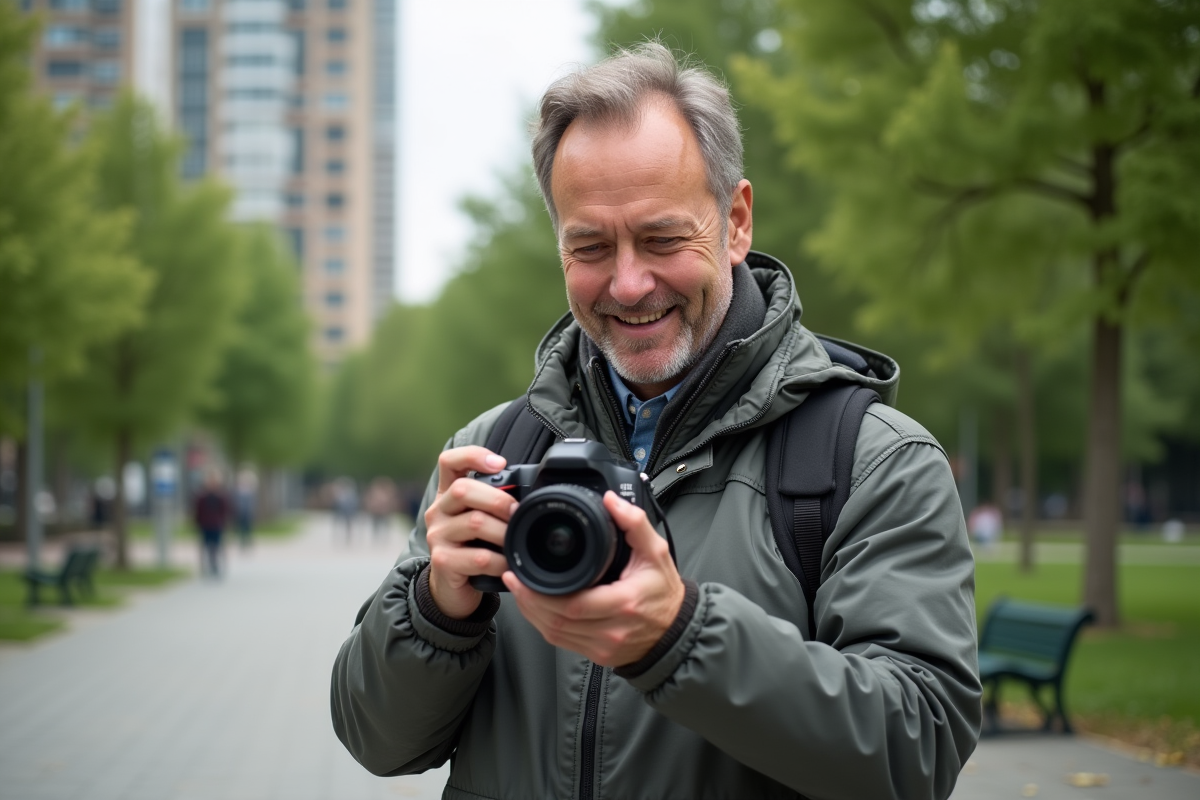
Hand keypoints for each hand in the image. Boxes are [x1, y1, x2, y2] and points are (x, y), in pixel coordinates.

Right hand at [425, 446, 518, 618]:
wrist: (452, 589)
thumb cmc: (472, 549)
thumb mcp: (478, 521)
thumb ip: (492, 503)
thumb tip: (529, 493)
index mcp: (447, 495)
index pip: (449, 462)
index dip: (472, 455)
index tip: (500, 463)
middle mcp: (438, 511)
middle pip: (463, 489)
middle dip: (498, 499)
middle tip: (518, 513)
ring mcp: (437, 536)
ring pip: (474, 522)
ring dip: (504, 532)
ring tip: (518, 540)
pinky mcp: (442, 562)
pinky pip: (478, 557)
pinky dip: (500, 561)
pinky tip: (509, 564)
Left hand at [503, 491, 684, 666]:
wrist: (676, 630)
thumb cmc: (665, 592)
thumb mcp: (656, 552)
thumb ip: (634, 523)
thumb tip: (611, 501)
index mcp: (624, 603)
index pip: (574, 604)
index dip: (540, 593)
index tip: (523, 573)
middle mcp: (611, 629)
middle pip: (557, 621)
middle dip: (529, 600)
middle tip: (513, 577)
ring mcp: (603, 646)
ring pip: (555, 634)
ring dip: (532, 612)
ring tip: (518, 589)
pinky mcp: (597, 655)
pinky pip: (562, 642)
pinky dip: (544, 624)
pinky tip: (534, 608)